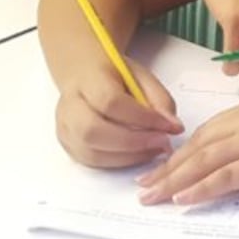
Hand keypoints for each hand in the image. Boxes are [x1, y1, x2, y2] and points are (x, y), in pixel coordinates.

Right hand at [54, 58, 182, 168]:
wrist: (85, 76)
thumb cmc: (115, 76)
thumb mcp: (142, 77)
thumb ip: (160, 99)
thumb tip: (173, 126)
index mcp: (87, 80)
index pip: (110, 102)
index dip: (142, 117)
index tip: (168, 125)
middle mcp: (69, 106)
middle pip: (93, 131)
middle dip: (133, 142)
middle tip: (162, 142)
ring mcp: (65, 128)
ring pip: (91, 153)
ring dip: (128, 156)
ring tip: (155, 149)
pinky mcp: (68, 145)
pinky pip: (92, 162)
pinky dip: (119, 162)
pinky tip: (139, 154)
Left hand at [136, 97, 238, 205]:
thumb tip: (235, 155)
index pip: (205, 132)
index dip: (180, 152)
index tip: (162, 167)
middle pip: (198, 146)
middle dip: (167, 167)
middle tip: (144, 186)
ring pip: (205, 160)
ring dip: (174, 180)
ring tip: (153, 196)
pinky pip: (226, 176)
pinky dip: (202, 188)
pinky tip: (184, 198)